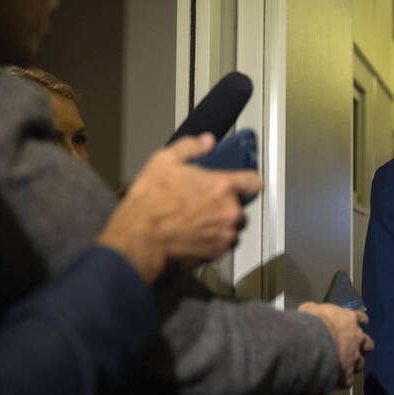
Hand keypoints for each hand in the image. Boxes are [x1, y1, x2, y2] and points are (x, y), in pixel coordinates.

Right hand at [98, 133, 261, 282]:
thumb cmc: (150, 202)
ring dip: (221, 225)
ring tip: (198, 221)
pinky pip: (223, 245)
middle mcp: (229, 211)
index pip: (252, 181)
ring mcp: (225, 234)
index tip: (243, 184)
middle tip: (204, 204)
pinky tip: (195, 235)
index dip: (247, 181)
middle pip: (240, 207)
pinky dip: (213, 241)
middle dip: (226, 206)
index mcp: (222, 186)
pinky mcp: (218, 253)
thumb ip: (191, 147)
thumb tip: (206, 141)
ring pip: (233, 228)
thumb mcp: (165, 161)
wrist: (140, 237)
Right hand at [298, 302, 374, 387]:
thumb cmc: (311, 324)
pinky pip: (348, 381)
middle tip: (352, 348)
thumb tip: (311, 311)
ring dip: (353, 364)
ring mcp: (354, 358)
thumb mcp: (310, 309)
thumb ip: (316, 311)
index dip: (359, 322)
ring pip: (360, 363)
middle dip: (361, 346)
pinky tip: (334, 381)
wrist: (310, 344)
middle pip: (367, 344)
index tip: (355, 324)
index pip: (361, 319)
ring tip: (343, 367)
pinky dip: (342, 381)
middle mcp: (357, 339)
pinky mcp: (347, 375)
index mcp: (349, 320)